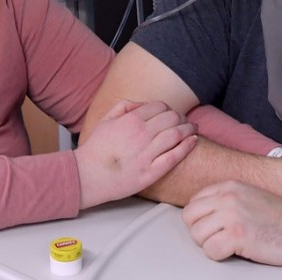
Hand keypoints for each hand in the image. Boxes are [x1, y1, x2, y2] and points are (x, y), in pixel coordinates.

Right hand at [73, 99, 195, 208]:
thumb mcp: (105, 120)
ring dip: (189, 128)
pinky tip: (193, 141)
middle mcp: (141, 134)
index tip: (173, 114)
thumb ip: (124, 106)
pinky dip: (187, 146)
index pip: (160, 107)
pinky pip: (175, 156)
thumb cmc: (96, 149)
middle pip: (172, 118)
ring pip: (177, 134)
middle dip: (182, 117)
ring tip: (193, 129)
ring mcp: (147, 154)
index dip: (169, 108)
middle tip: (186, 121)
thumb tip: (143, 104)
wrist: (87, 176)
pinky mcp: (151, 172)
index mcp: (130, 120)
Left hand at [182, 180, 281, 265]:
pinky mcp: (238, 235)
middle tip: (219, 238)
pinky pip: (210, 250)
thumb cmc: (279, 216)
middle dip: (201, 232)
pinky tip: (236, 251)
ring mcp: (232, 215)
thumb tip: (200, 214)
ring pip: (197, 235)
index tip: (215, 227)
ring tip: (230, 244)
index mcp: (228, 186)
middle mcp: (227, 197)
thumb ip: (224, 199)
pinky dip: (220, 255)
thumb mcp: (248, 195)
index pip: (193, 202)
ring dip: (211, 244)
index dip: (200, 219)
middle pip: (189, 218)